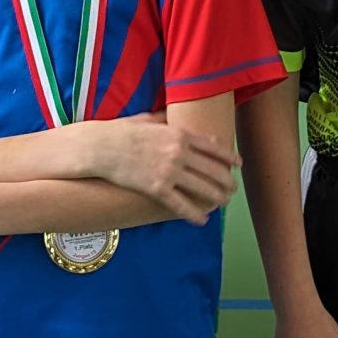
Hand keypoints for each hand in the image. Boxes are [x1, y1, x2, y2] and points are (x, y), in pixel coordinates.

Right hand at [90, 113, 236, 221]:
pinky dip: (194, 214)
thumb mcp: (147, 119)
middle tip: (232, 189)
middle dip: (227, 181)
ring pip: (203, 188)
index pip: (214, 147)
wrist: (100, 147)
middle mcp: (179, 152)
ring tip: (223, 203)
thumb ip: (164, 120)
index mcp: (180, 134)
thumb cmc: (120, 131)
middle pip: (214, 170)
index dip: (229, 156)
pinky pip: (181, 204)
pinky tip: (202, 220)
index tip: (238, 164)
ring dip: (217, 198)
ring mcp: (169, 171)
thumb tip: (171, 117)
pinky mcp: (157, 189)